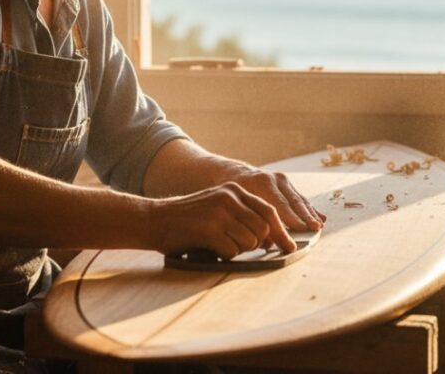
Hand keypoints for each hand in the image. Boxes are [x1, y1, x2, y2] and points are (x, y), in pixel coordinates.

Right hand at [147, 181, 295, 258]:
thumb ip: (242, 214)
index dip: (282, 231)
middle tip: (236, 245)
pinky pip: (232, 250)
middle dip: (255, 244)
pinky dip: (224, 255)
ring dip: (237, 250)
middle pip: (263, 229)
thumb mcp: (217, 206)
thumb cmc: (187, 219)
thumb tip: (271, 237)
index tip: (290, 247)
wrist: (153, 219)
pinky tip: (211, 248)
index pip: (269, 211)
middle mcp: (230, 197)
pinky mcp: (209, 228)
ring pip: (249, 242)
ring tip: (219, 244)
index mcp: (235, 189)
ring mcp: (220, 212)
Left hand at [229, 165, 326, 234]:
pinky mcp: (287, 183)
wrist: (236, 175)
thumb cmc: (234, 195)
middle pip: (292, 202)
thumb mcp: (238, 206)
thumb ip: (254, 222)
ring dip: (310, 214)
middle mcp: (274, 179)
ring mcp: (282, 179)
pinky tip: (320, 218)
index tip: (299, 232)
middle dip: (304, 217)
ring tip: (319, 226)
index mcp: (261, 183)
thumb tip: (271, 242)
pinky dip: (310, 209)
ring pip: (299, 199)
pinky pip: (300, 198)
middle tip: (314, 229)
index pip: (278, 206)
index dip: (290, 221)